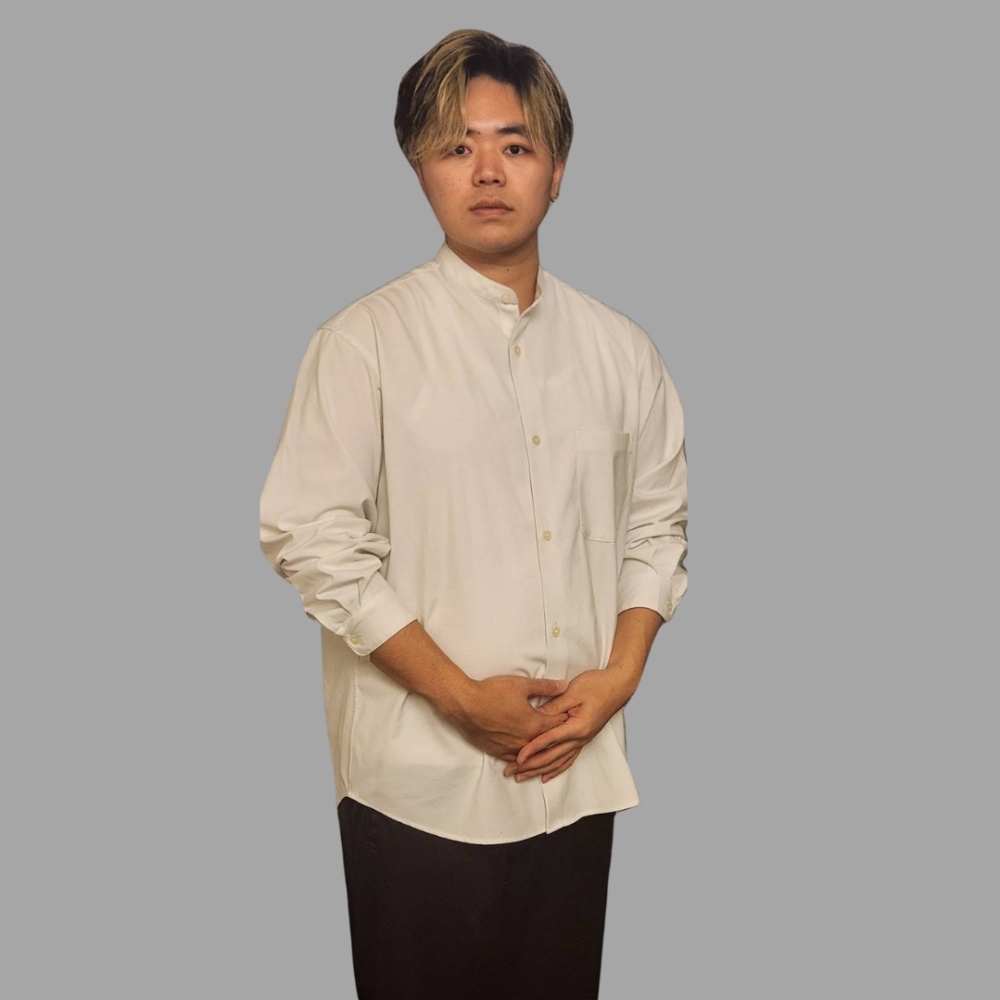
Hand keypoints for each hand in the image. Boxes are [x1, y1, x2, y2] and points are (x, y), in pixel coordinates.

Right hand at [449, 675, 570, 761]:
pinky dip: (523, 758)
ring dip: (540, 750)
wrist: (464, 705)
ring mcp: (511, 749)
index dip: (566, 719)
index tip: (573, 716)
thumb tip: (565, 685)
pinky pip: (515, 759)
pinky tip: (525, 757)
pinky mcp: (497, 752)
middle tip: (566, 733)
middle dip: (556, 736)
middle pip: (547, 742)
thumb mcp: (522, 684)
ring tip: (548, 748)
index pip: (558, 725)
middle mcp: (525, 741)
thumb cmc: (493, 692)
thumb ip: (546, 686)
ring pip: (532, 754)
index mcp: (535, 724)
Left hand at [503, 669, 633, 782]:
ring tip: (521, 777)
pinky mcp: (583, 739)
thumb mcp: (573, 691)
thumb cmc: (597, 685)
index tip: (518, 757)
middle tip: (511, 771)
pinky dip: (555, 769)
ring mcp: (582, 741)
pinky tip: (545, 776)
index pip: (550, 741)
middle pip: (551, 757)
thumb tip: (535, 716)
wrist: (618, 686)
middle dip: (530, 766)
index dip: (533, 749)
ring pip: (558, 762)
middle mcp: (580, 738)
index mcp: (578, 726)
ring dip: (539, 770)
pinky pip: (567, 759)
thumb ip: (554, 706)